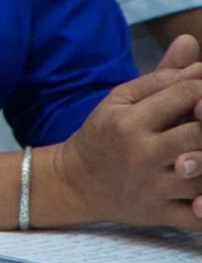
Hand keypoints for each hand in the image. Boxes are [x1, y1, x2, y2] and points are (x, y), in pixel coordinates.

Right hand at [51, 50, 201, 227]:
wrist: (75, 182)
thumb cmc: (105, 135)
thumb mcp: (121, 100)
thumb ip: (161, 77)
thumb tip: (194, 45)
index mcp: (128, 122)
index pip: (185, 94)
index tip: (201, 91)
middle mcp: (140, 154)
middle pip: (198, 135)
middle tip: (200, 123)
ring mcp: (152, 187)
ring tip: (199, 149)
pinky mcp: (159, 214)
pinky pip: (196, 217)